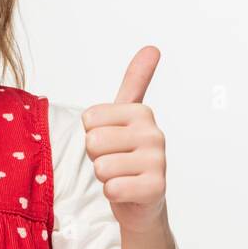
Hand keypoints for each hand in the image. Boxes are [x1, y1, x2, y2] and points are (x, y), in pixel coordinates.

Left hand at [82, 46, 167, 233]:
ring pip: (101, 167)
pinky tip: (127, 192)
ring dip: (105, 177)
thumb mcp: (125, 117)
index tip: (111, 143)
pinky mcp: (155, 188)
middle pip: (93, 142)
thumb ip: (135, 82)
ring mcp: (158, 162)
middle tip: (115, 162)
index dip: (92, 135)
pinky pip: (112, 188)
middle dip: (96, 157)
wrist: (141, 201)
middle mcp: (155, 134)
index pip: (89, 120)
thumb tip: (152, 47)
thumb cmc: (127, 157)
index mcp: (142, 113)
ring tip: (121, 176)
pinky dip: (113, 194)